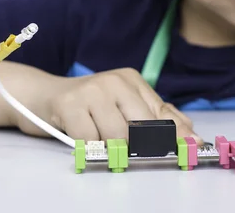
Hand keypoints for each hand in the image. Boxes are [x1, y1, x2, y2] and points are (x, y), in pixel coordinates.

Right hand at [19, 68, 198, 142]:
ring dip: (111, 149)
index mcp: (132, 80)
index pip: (161, 113)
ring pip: (117, 136)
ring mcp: (92, 90)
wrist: (43, 97)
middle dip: (139, 146)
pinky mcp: (69, 104)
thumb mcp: (124, 105)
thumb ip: (156, 117)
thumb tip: (191, 134)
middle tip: (128, 154)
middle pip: (141, 126)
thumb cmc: (89, 106)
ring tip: (100, 140)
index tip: (190, 150)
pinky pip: (90, 140)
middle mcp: (115, 81)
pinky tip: (84, 139)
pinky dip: (90, 148)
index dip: (176, 135)